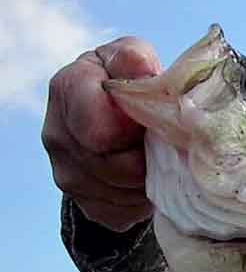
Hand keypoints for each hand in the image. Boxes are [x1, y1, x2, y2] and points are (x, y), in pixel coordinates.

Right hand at [42, 37, 161, 231]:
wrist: (116, 119)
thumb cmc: (128, 82)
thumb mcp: (132, 58)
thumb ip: (134, 59)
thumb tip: (140, 69)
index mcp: (67, 89)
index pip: (99, 131)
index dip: (134, 132)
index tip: (151, 123)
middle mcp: (57, 134)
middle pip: (113, 166)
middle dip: (146, 157)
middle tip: (162, 142)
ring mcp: (67, 174)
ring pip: (121, 192)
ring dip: (148, 179)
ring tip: (158, 158)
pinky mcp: (85, 203)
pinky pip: (123, 212)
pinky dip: (142, 200)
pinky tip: (148, 178)